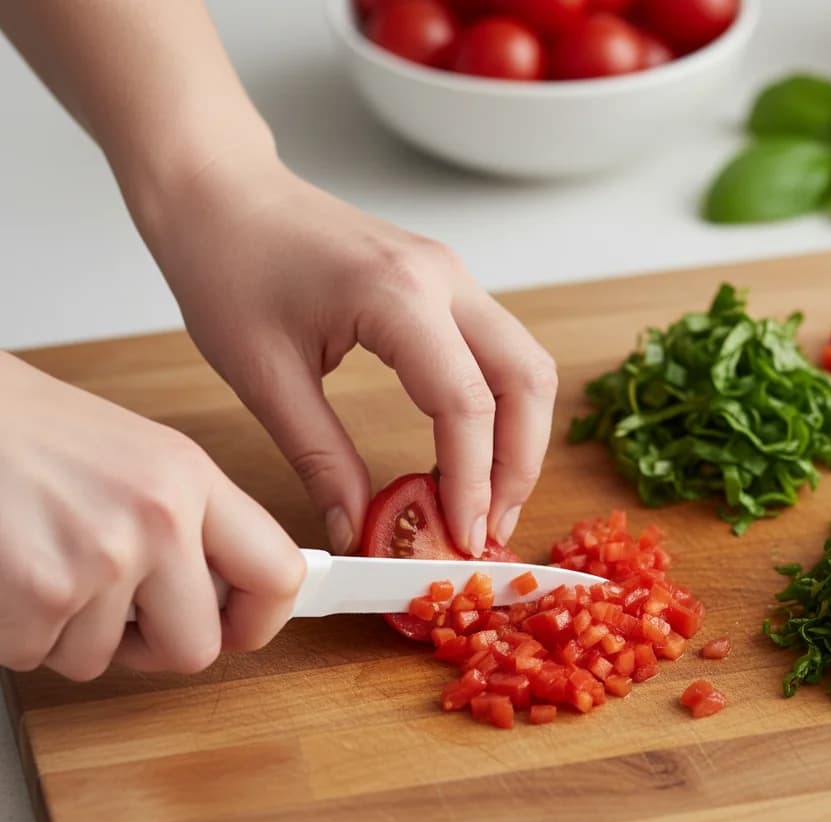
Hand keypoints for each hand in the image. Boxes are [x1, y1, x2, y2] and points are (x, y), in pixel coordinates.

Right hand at [0, 354, 304, 680]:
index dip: (258, 620)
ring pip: (100, 660)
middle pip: (194, 649)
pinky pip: (38, 656)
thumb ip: (194, 526)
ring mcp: (100, 559)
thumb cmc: (31, 434)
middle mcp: (159, 519)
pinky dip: (16, 630)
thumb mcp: (141, 458)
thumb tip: (227, 601)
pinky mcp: (39, 594)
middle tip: (119, 612)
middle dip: (153, 646)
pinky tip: (9, 574)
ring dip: (67, 632)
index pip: (277, 574)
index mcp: (192, 479)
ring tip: (44, 562)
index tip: (236, 628)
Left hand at [139, 155, 557, 556]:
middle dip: (519, 464)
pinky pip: (499, 352)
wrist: (220, 190)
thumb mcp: (264, 378)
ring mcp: (452, 276)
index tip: (462, 539)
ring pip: (525, 365)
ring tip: (485, 499)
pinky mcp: (445, 284)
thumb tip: (357, 530)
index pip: (465, 404)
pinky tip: (467, 452)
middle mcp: (443, 278)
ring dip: (519, 437)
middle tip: (488, 526)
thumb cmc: (227, 265)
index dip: (472, 481)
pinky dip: (499, 409)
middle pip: (526, 380)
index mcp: (397, 295)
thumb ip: (321, 460)